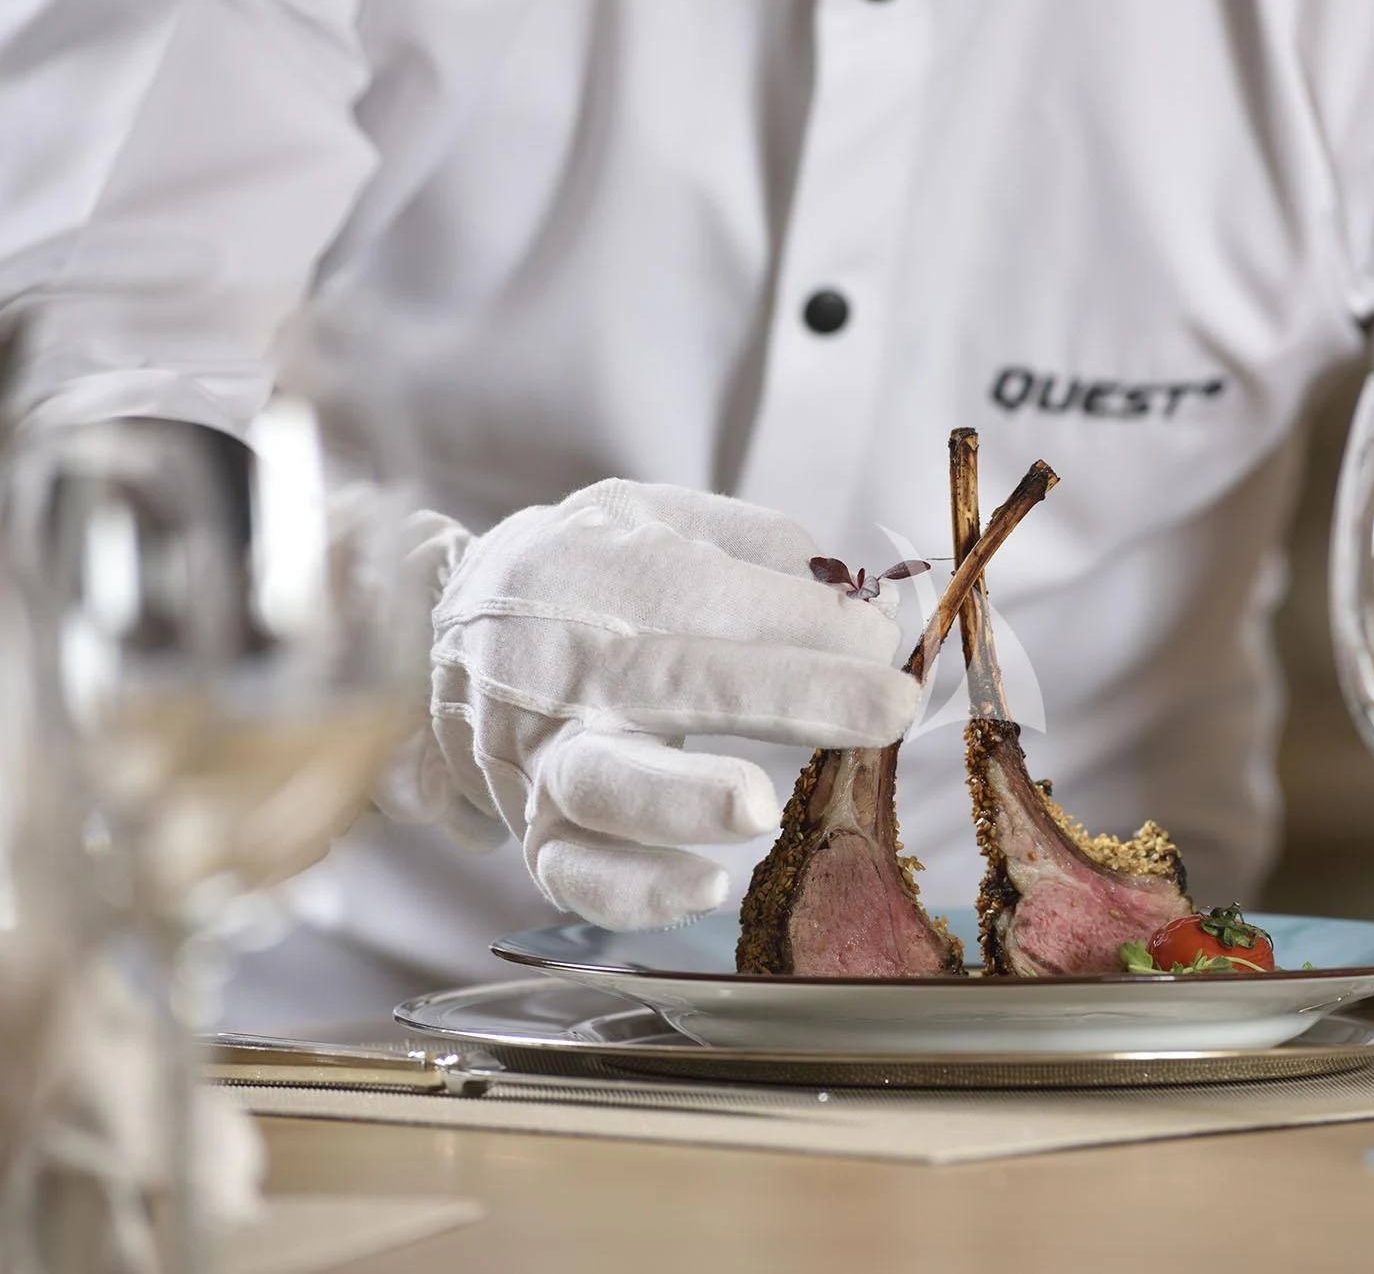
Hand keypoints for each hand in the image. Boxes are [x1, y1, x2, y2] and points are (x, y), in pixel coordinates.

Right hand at [377, 480, 921, 928]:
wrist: (447, 631)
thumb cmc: (589, 573)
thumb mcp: (658, 517)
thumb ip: (762, 549)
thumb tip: (865, 604)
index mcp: (604, 571)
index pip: (713, 592)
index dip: (812, 620)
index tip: (886, 640)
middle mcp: (569, 663)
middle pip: (672, 678)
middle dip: (791, 694)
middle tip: (890, 706)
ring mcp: (544, 753)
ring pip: (603, 785)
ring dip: (682, 801)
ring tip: (759, 809)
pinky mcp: (535, 829)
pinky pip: (574, 873)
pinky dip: (634, 891)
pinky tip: (704, 888)